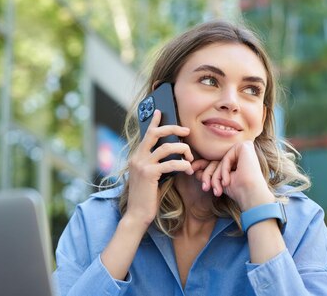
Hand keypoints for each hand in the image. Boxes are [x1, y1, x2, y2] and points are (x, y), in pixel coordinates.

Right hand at [125, 110, 194, 227]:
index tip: (161, 111)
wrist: (137, 215)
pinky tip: (188, 169)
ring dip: (182, 150)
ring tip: (190, 158)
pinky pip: (171, 163)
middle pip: (156, 134)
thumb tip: (170, 155)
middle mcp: (137, 157)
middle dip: (173, 129)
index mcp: (136, 156)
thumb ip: (155, 164)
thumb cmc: (145, 198)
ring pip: (167, 147)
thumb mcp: (149, 177)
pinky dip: (182, 165)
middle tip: (186, 131)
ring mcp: (142, 164)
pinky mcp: (149, 173)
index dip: (154, 122)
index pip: (146, 134)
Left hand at [199, 141, 273, 210]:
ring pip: (219, 160)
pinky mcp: (245, 147)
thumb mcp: (218, 180)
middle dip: (208, 176)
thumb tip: (193, 168)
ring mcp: (244, 148)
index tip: (191, 170)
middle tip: (205, 188)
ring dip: (216, 177)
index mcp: (236, 159)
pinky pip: (226, 157)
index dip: (201, 165)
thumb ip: (207, 172)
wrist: (250, 195)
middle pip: (216, 160)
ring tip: (218, 190)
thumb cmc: (238, 191)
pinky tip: (227, 181)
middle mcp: (241, 152)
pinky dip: (224, 170)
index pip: (215, 160)